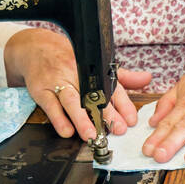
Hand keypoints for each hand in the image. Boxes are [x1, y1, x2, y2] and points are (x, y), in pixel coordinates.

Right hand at [3, 27, 150, 139]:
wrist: (37, 49)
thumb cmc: (69, 60)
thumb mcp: (97, 67)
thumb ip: (122, 78)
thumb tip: (147, 79)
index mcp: (93, 70)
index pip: (112, 87)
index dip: (124, 105)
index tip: (131, 120)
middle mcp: (77, 75)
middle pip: (93, 95)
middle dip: (107, 113)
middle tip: (117, 129)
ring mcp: (59, 82)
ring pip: (72, 101)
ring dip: (82, 119)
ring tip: (92, 134)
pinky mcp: (42, 90)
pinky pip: (50, 105)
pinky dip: (58, 119)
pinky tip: (67, 131)